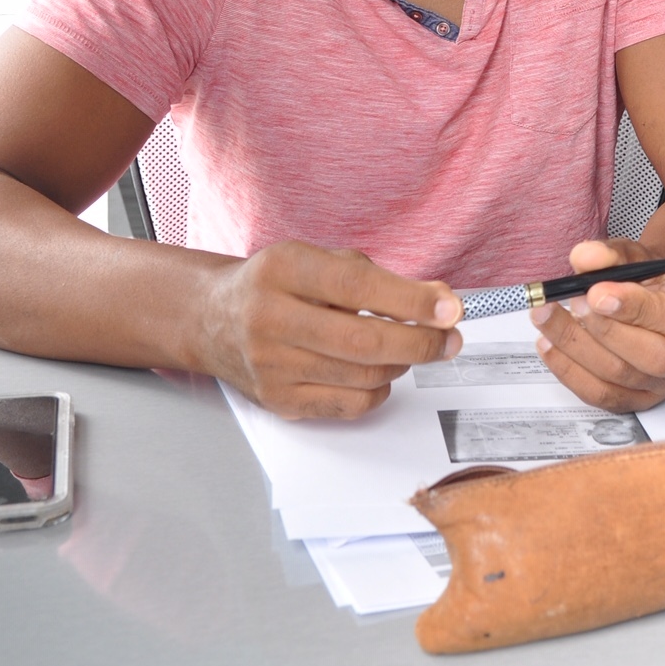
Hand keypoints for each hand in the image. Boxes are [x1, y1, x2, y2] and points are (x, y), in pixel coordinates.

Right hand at [197, 241, 462, 419]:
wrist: (213, 318)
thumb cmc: (279, 285)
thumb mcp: (321, 260)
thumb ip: (379, 278)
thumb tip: (440, 301)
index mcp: (283, 269)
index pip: (358, 288)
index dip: (411, 301)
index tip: (451, 308)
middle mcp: (270, 318)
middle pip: (364, 342)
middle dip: (421, 343)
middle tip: (450, 339)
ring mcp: (271, 365)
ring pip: (363, 377)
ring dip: (403, 364)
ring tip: (409, 347)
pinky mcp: (278, 400)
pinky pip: (350, 405)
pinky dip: (378, 390)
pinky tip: (377, 371)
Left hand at [531, 239, 664, 411]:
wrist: (655, 298)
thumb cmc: (653, 280)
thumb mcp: (638, 256)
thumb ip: (612, 254)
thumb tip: (585, 257)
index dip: (638, 308)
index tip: (597, 291)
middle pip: (657, 357)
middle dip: (606, 331)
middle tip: (573, 303)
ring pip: (625, 377)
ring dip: (578, 347)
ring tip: (549, 316)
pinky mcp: (643, 400)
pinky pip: (604, 396)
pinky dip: (570, 371)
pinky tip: (550, 344)